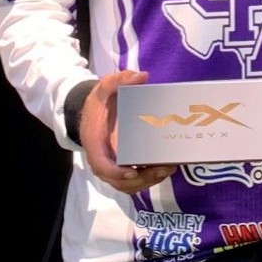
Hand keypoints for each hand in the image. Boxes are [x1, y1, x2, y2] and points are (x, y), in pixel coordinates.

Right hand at [78, 70, 177, 195]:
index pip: (102, 166)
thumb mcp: (104, 89)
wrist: (93, 114)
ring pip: (130, 185)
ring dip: (149, 180)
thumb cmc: (99, 104)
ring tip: (168, 168)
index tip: (132, 171)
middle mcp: (104, 161)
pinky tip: (165, 168)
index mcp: (96, 145)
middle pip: (120, 181)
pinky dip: (149, 178)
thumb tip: (142, 76)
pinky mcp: (124, 168)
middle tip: (162, 168)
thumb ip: (118, 81)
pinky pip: (135, 180)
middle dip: (142, 179)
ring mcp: (114, 167)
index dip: (116, 173)